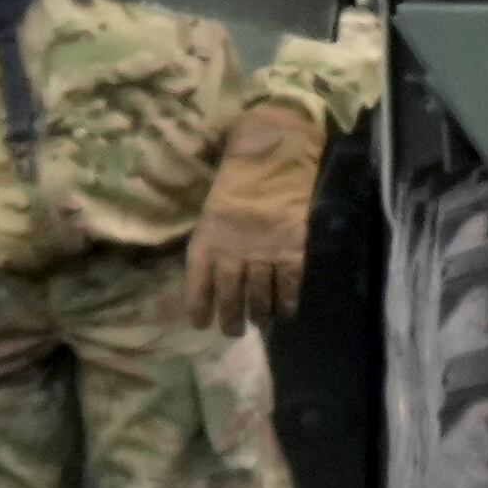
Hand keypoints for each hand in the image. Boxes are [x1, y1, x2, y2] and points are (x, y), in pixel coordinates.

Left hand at [183, 103, 328, 331]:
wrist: (272, 155)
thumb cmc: (236, 180)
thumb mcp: (211, 211)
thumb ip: (211, 244)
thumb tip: (211, 278)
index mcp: (206, 241)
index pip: (197, 286)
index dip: (198, 308)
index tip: (202, 325)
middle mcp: (231, 251)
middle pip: (230, 297)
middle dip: (231, 320)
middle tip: (234, 332)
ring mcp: (263, 252)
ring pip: (259, 296)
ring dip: (259, 315)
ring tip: (260, 323)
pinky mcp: (291, 248)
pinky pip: (288, 284)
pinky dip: (287, 302)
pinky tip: (286, 312)